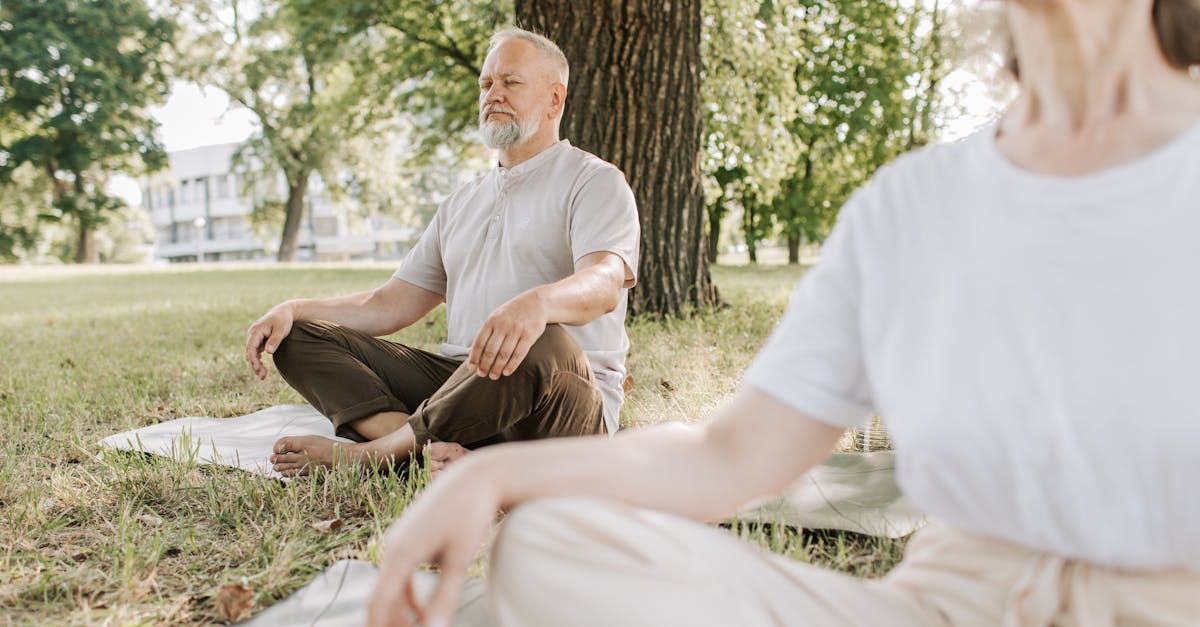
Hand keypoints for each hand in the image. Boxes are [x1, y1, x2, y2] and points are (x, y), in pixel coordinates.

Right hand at [245, 303, 294, 379]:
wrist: (285, 312)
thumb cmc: (283, 320)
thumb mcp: (281, 329)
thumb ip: (275, 340)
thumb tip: (268, 352)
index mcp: (256, 330)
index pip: (250, 348)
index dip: (253, 360)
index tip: (259, 370)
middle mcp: (252, 333)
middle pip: (249, 352)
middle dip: (254, 365)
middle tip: (263, 376)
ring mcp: (254, 336)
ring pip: (252, 353)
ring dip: (256, 364)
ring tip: (263, 375)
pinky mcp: (258, 339)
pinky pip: (255, 351)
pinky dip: (258, 359)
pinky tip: (262, 368)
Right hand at [367, 461, 499, 626]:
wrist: (473, 479)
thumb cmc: (469, 514)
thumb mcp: (459, 558)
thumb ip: (445, 596)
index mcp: (402, 553)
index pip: (379, 602)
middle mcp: (393, 547)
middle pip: (381, 598)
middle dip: (391, 624)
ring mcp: (399, 542)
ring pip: (390, 588)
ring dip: (399, 614)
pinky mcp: (409, 540)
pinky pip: (399, 576)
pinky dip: (406, 598)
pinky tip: (420, 614)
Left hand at [467, 289, 546, 378]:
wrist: (537, 302)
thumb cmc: (513, 312)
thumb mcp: (497, 316)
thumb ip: (488, 331)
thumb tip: (474, 352)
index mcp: (492, 320)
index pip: (479, 342)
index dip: (474, 357)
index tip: (471, 368)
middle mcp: (503, 325)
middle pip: (490, 350)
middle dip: (485, 365)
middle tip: (482, 374)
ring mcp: (517, 330)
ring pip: (504, 354)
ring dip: (497, 368)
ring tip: (494, 376)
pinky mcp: (529, 335)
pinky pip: (518, 354)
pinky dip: (511, 365)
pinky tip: (506, 372)